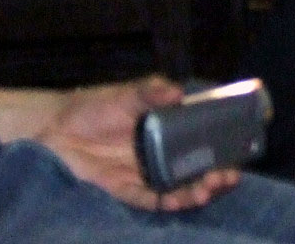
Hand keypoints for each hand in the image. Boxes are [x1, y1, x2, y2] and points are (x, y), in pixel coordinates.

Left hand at [36, 78, 239, 213]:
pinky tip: (181, 201)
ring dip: (196, 191)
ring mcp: (144, 174)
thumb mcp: (125, 94)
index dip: (223, 146)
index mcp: (166, 129)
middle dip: (216, 174)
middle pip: (196, 168)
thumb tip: (178, 93)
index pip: (201, 139)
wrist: (52, 131)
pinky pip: (150, 200)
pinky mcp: (124, 190)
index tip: (242, 150)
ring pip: (178, 188)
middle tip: (230, 176)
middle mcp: (159, 154)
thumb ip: (151, 92)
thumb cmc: (93, 107)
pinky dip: (167, 202)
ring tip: (210, 189)